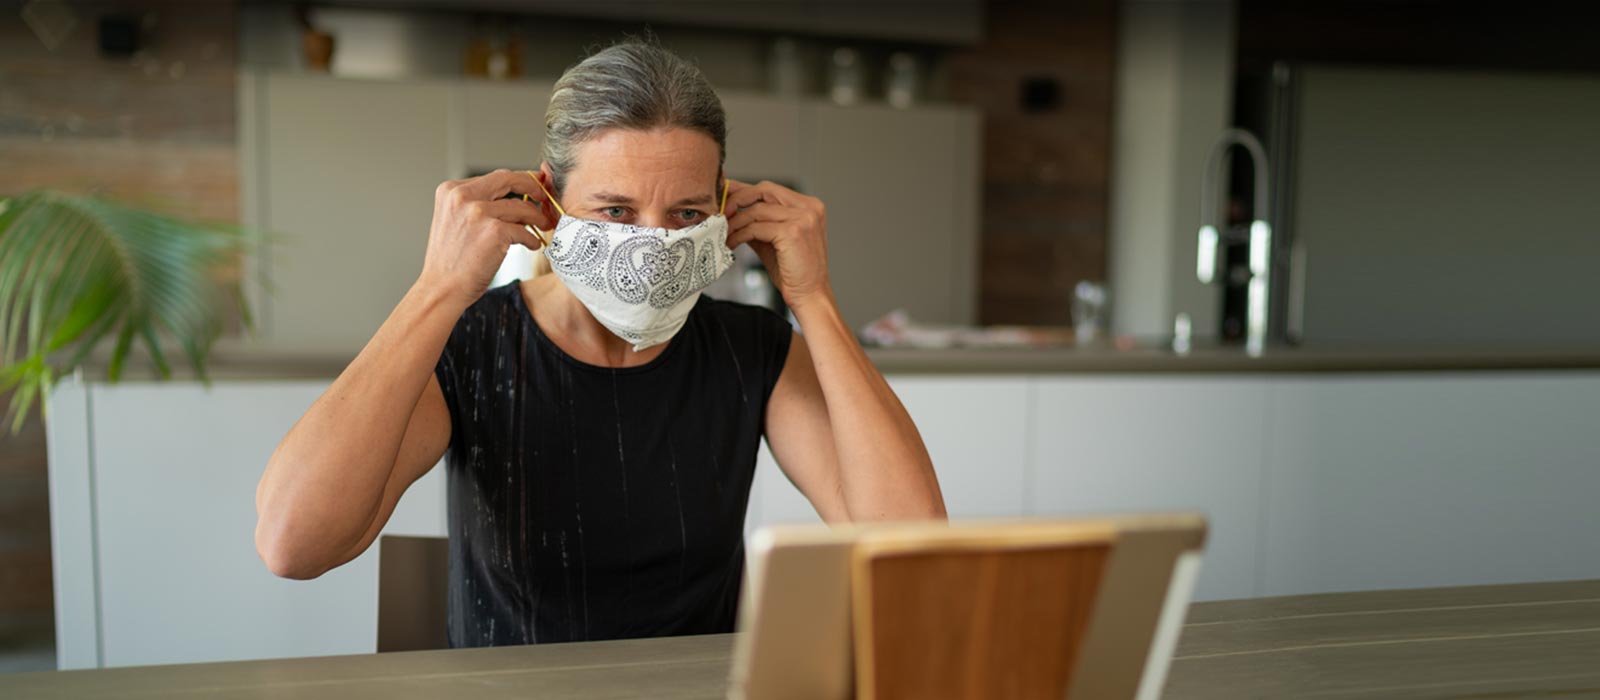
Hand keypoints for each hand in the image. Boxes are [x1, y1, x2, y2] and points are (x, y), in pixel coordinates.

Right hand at [418, 169, 553, 307]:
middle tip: (545, 198)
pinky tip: (531, 245)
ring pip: (522, 207)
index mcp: (451, 190)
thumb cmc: (451, 261)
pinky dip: (532, 239)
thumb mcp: (456, 221)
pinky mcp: (494, 231)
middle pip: (509, 179)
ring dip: (537, 218)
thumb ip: (479, 204)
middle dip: (534, 187)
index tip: (534, 185)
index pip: (494, 177)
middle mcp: (462, 196)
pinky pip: (524, 231)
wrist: (441, 288)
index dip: (519, 180)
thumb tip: (517, 196)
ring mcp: (478, 212)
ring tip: (542, 227)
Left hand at [723, 179, 831, 307]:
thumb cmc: (793, 271)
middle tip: (721, 213)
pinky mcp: (792, 232)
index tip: (724, 195)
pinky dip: (740, 234)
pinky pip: (756, 227)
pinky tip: (733, 243)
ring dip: (735, 223)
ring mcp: (802, 218)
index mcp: (808, 206)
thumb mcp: (774, 240)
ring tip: (725, 235)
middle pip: (764, 190)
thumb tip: (732, 210)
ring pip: (756, 210)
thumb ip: (758, 222)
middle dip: (737, 199)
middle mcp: (808, 207)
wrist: (809, 295)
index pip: (770, 189)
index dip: (744, 190)